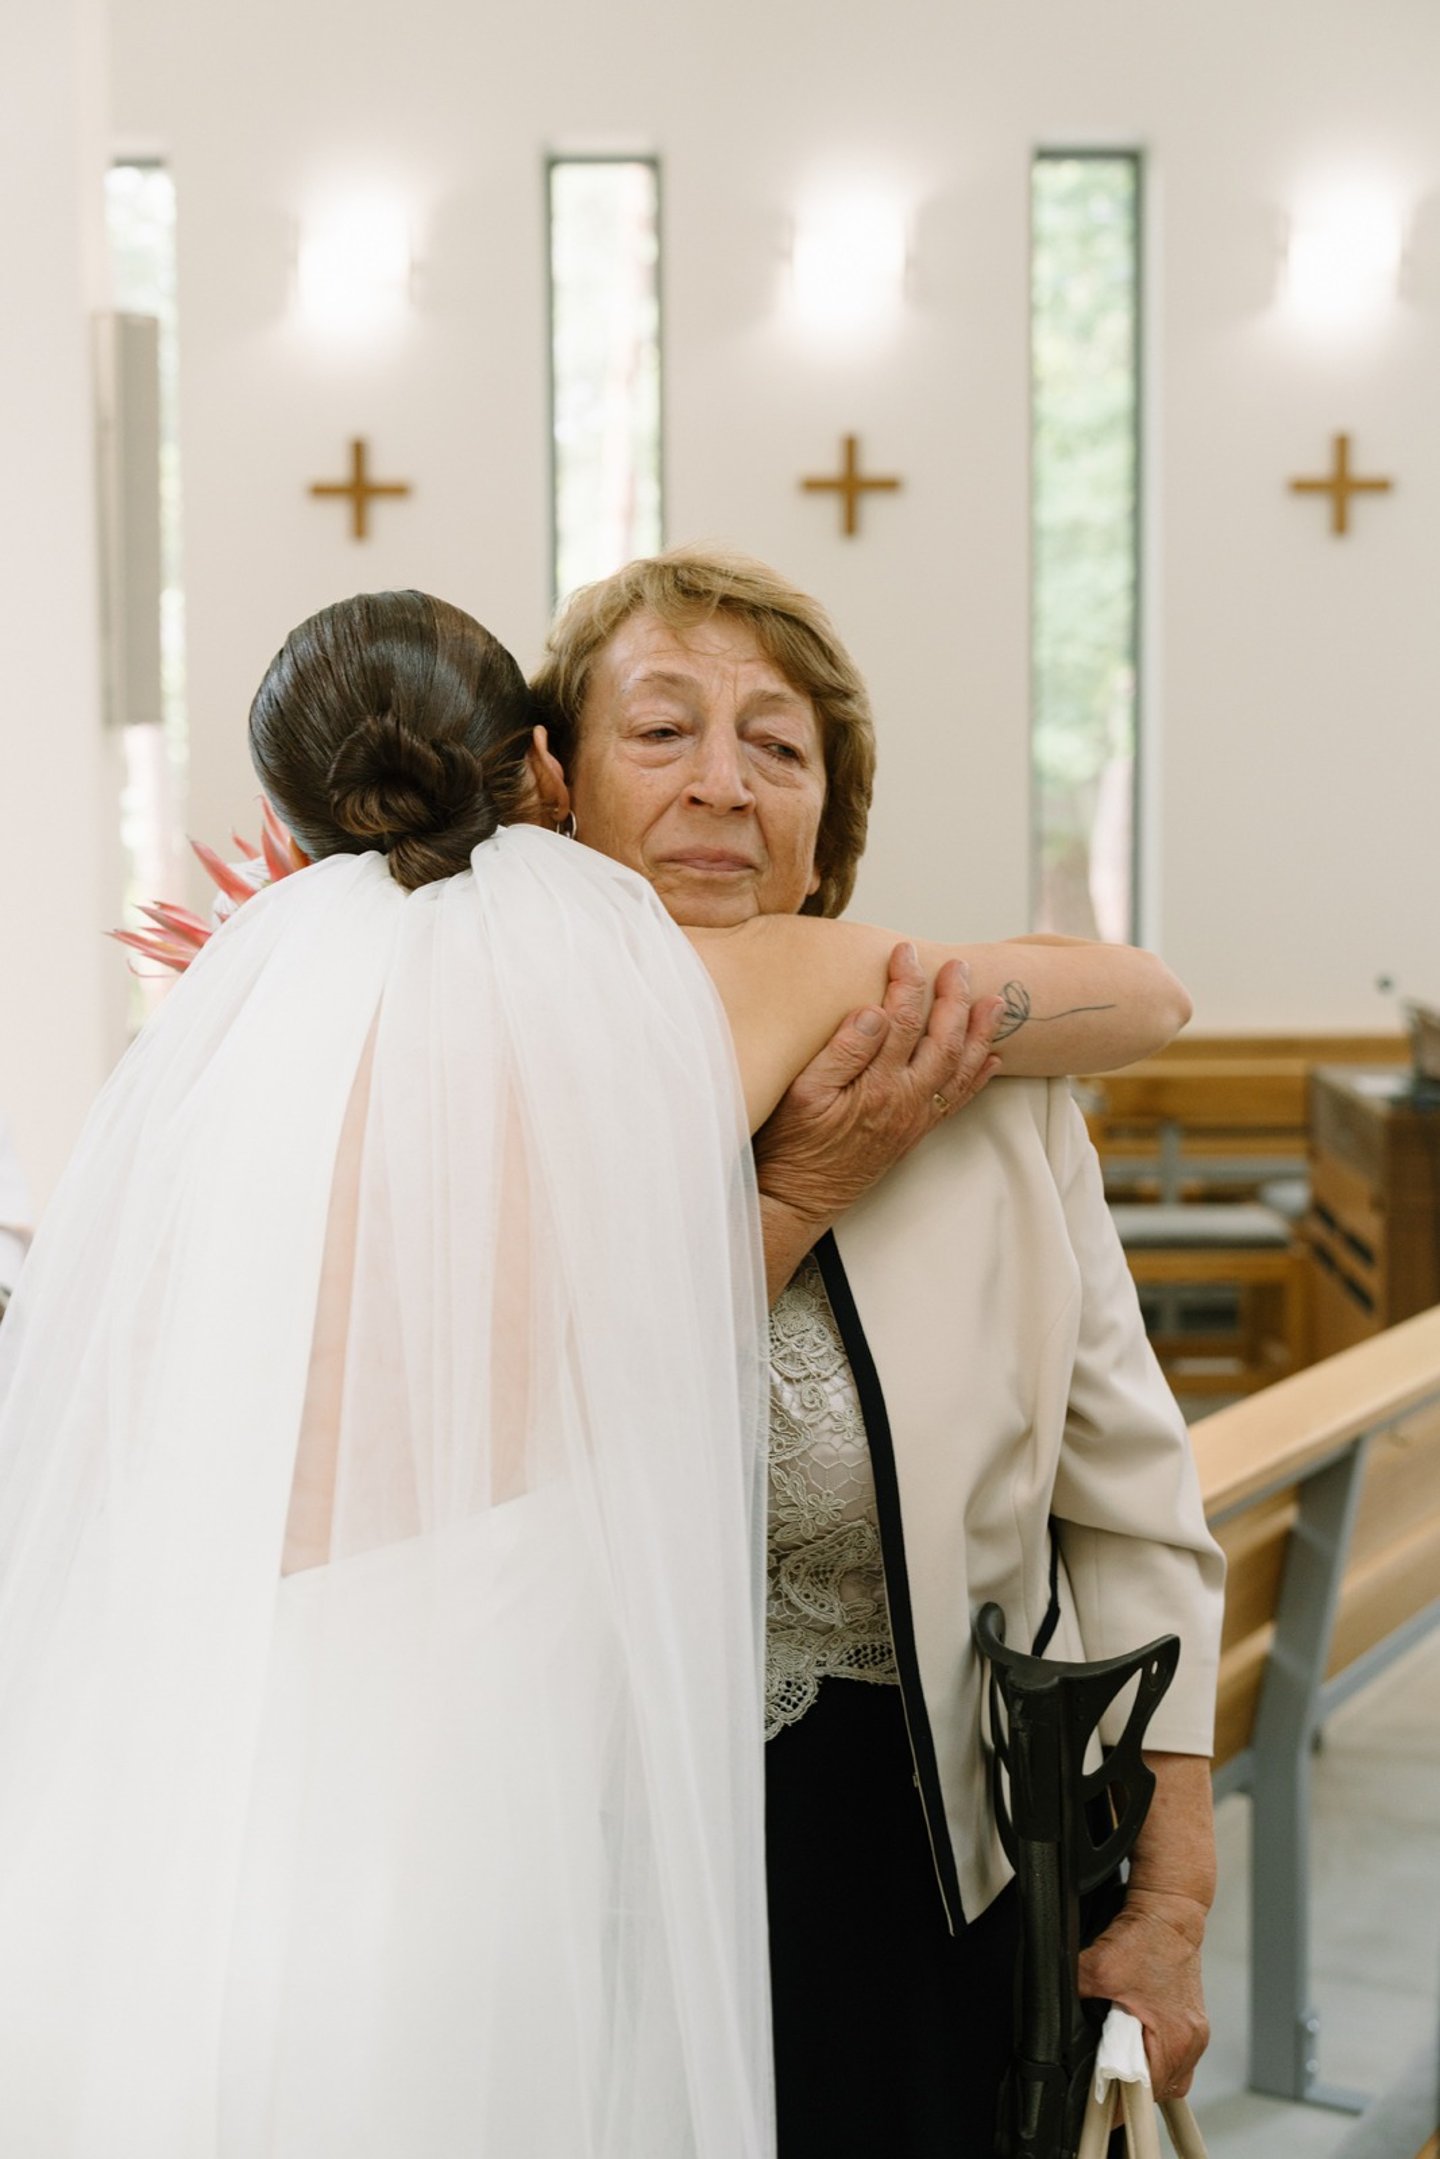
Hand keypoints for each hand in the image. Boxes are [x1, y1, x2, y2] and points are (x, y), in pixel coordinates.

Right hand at [754, 943, 1001, 1292]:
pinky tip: (991, 1059)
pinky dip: (979, 1076)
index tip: (904, 952)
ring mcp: (916, 1118)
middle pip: (943, 1039)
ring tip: (994, 1003)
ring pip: (961, 1068)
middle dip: (954, 998)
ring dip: (980, 1033)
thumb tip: (873, 1011)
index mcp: (878, 1085)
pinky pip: (958, 1100)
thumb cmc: (792, 1146)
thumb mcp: (802, 1094)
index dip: (907, 982)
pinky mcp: (915, 1132)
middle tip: (958, 966)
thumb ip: (841, 1052)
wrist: (799, 1198)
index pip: (903, 1020)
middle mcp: (906, 1101)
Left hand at [1078, 1889, 1210, 2098]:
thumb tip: (1052, 2014)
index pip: (1147, 2093)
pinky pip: (1175, 2056)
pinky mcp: (1192, 2021)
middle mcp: (1191, 2041)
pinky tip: (1137, 2046)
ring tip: (1120, 2064)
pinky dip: (1156, 2057)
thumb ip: (1075, 1994)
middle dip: (1132, 2088)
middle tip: (1106, 2083)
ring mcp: (1195, 2032)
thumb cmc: (1147, 1938)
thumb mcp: (1099, 1968)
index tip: (1101, 2105)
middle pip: (1161, 2089)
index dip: (1120, 2101)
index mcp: (1175, 2038)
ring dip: (1145, 2073)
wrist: (1170, 1911)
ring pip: (1171, 2075)